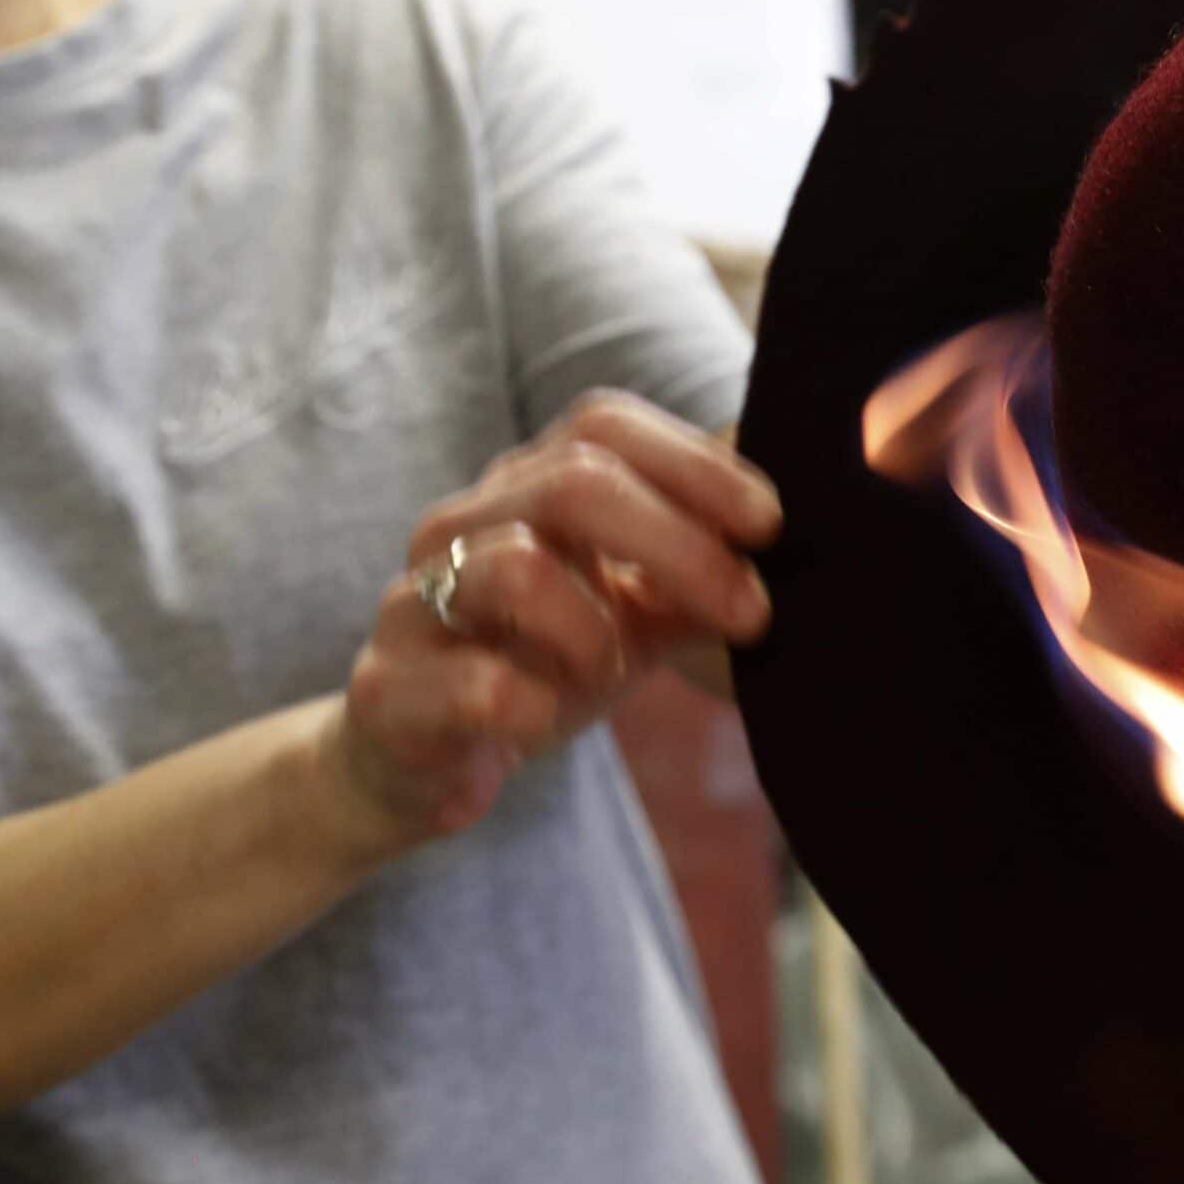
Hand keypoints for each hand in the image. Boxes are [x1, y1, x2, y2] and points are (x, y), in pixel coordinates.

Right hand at [323, 392, 782, 848]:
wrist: (420, 759)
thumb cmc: (541, 664)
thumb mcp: (636, 613)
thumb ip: (704, 574)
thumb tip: (797, 544)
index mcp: (523, 487)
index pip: (605, 424)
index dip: (698, 466)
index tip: (770, 525)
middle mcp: (461, 524)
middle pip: (577, 482)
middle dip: (682, 547)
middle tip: (749, 612)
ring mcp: (414, 601)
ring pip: (517, 565)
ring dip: (599, 630)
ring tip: (611, 672)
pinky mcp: (386, 688)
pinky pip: (476, 683)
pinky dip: (533, 705)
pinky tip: (544, 718)